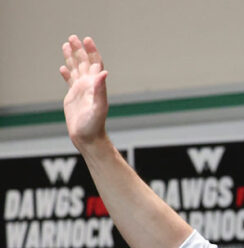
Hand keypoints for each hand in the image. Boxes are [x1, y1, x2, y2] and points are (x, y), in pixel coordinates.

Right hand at [59, 35, 108, 150]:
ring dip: (72, 58)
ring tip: (66, 45)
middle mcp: (89, 85)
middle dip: (79, 50)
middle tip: (73, 37)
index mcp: (96, 85)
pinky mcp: (73, 97)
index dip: (91, 51)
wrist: (88, 137)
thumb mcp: (99, 106)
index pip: (95, 64)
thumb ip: (100, 89)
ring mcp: (81, 90)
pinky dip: (66, 74)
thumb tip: (103, 72)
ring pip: (76, 69)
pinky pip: (70, 81)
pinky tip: (62, 68)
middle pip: (84, 63)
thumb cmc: (94, 124)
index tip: (87, 40)